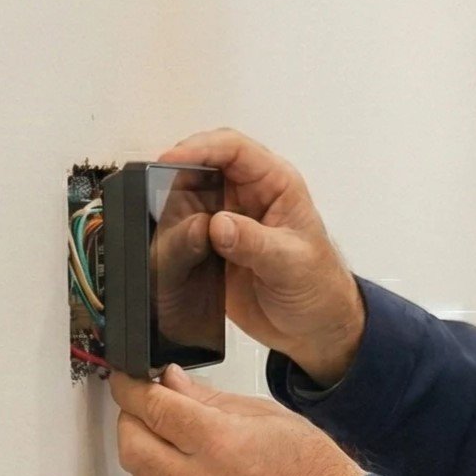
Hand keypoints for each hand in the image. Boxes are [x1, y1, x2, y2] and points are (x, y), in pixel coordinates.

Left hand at [109, 363, 366, 475]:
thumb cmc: (315, 471)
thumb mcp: (268, 416)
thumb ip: (212, 401)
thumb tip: (173, 382)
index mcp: (220, 441)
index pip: (153, 407)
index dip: (131, 388)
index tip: (126, 380)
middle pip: (131, 446)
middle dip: (129, 420)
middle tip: (141, 408)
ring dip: (149, 456)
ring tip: (174, 444)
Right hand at [157, 129, 364, 385]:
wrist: (315, 328)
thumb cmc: (320, 287)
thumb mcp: (291, 263)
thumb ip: (255, 243)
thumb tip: (218, 224)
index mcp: (276, 185)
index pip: (234, 149)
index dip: (200, 148)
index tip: (171, 160)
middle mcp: (248, 197)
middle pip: (201, 168)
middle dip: (176, 178)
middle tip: (155, 195)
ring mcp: (228, 222)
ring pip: (186, 200)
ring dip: (172, 213)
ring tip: (173, 233)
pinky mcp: (213, 248)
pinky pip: (182, 234)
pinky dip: (172, 240)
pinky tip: (171, 252)